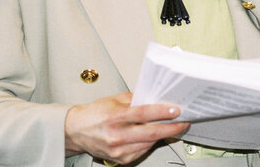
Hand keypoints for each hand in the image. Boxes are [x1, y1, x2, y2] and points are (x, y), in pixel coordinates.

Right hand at [64, 92, 189, 164]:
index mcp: (115, 116)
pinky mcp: (120, 159)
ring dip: (163, 136)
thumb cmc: (94, 113)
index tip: (176, 110)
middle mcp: (117, 135)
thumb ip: (134, 100)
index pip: (144, 114)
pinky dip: (151, 143)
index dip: (162, 112)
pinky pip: (142, 151)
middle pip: (151, 132)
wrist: (76, 130)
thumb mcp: (113, 99)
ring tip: (173, 127)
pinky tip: (155, 136)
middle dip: (171, 127)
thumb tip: (155, 100)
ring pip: (149, 143)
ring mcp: (118, 149)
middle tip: (183, 122)